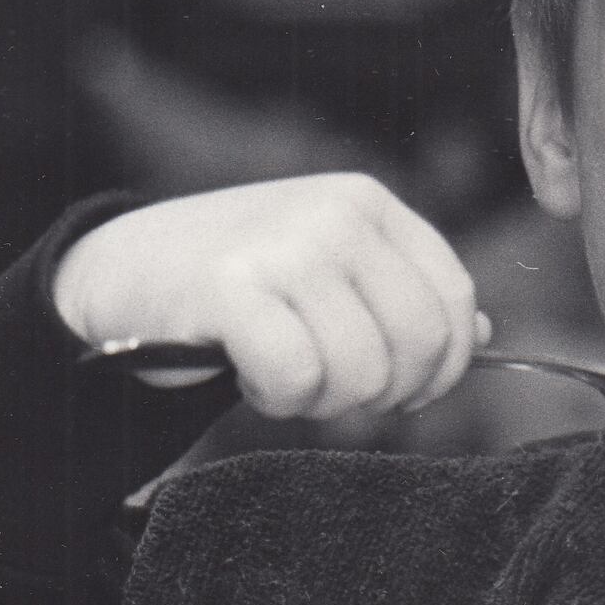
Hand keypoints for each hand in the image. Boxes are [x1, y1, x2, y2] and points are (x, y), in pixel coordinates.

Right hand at [54, 175, 486, 421]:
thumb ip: (400, 294)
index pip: (453, 299)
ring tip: (282, 374)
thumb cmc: (238, 283)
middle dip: (384, 392)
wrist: (121, 272)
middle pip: (419, 342)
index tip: (405, 393)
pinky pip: (298, 379)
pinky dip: (278, 399)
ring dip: (323, 400)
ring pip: (361, 371)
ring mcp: (285, 246)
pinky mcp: (232, 288)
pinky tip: (249, 374)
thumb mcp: (329, 269)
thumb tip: (483, 334)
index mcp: (369, 204)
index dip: (443, 367)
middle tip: (334, 391)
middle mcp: (334, 215)